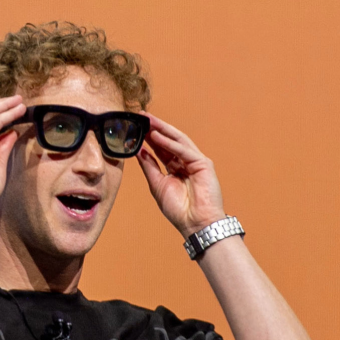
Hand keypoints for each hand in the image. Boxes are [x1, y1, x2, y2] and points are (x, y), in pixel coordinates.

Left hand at [138, 115, 227, 238]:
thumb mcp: (157, 184)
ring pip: (178, 141)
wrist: (195, 223)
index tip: (135, 126)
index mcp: (175, 167)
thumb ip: (149, 166)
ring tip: (148, 120)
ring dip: (163, 130)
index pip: (161, 147)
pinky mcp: (203, 164)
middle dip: (155, 127)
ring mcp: (196, 161)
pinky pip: (185, 151)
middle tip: (141, 116)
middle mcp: (186, 161)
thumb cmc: (178, 208)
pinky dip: (171, 144)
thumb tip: (138, 150)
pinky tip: (157, 137)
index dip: (148, 136)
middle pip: (169, 140)